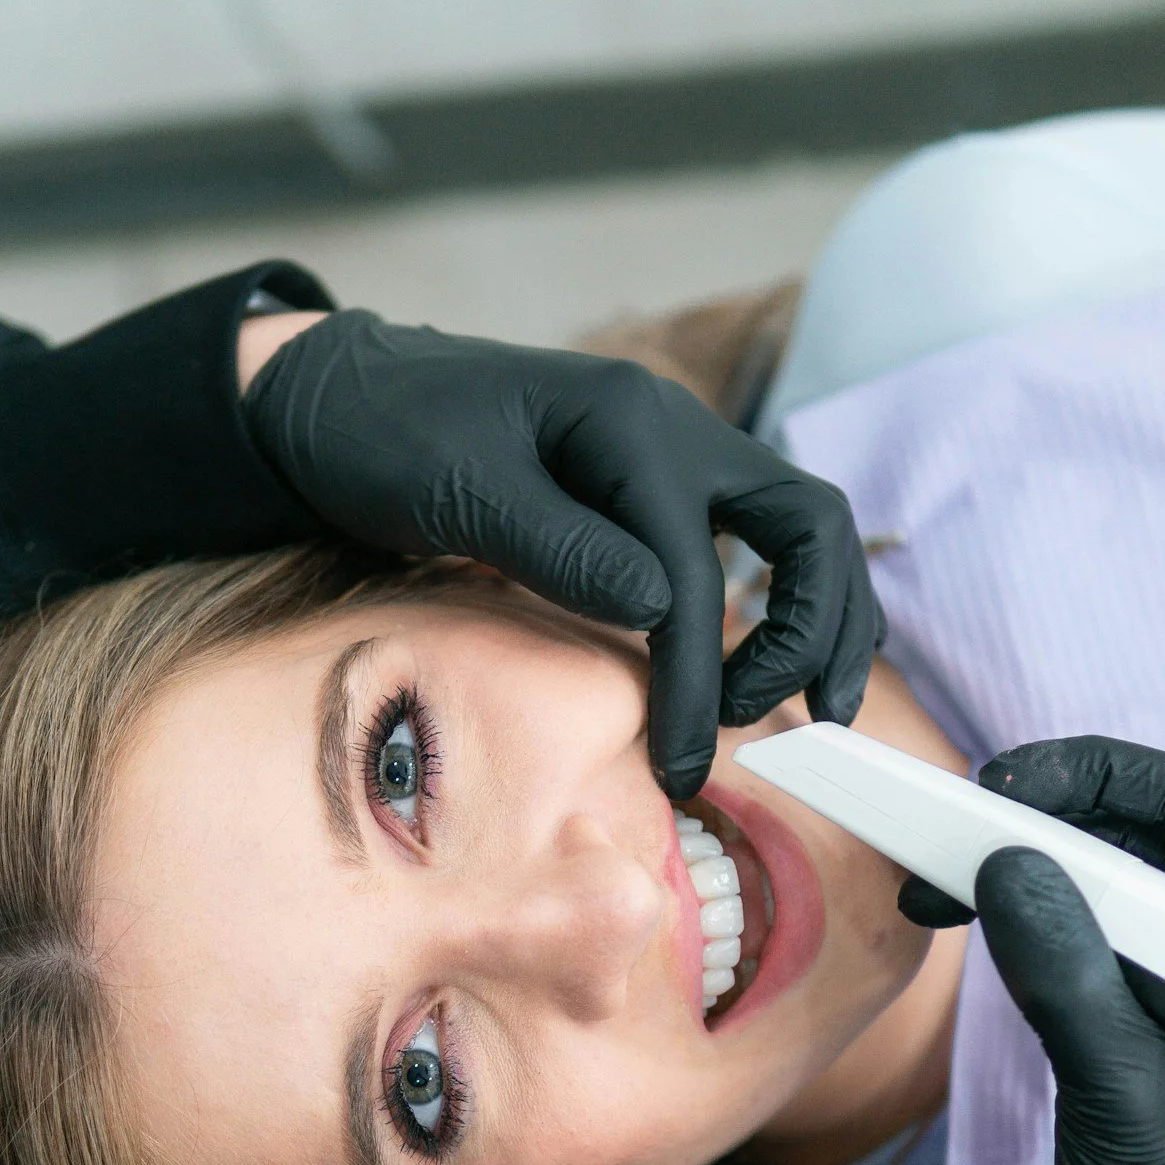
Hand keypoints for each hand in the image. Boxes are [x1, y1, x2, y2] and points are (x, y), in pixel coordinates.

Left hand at [240, 310, 882, 798]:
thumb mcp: (458, 491)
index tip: (683, 765)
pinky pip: (751, 545)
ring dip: (819, 618)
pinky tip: (758, 669)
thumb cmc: (389, 437)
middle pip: (809, 525)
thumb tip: (662, 612)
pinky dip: (777, 605)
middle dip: (818, 629)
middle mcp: (675, 432)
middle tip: (803, 722)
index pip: (695, 576)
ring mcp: (675, 457)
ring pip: (799, 532)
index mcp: (630, 426)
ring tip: (808, 707)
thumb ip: (560, 549)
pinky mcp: (659, 491)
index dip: (699, 681)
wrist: (346, 399)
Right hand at [929, 738, 1164, 1164]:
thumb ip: (1070, 975)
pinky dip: (1024, 913)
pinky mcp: (1149, 1019)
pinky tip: (965, 917)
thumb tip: (1008, 865)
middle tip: (950, 827)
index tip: (1000, 786)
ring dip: (1022, 863)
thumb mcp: (1122, 1096)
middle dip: (1045, 813)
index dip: (1097, 774)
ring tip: (934, 878)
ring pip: (1107, 875)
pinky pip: (1086, 930)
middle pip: (1148, 829)